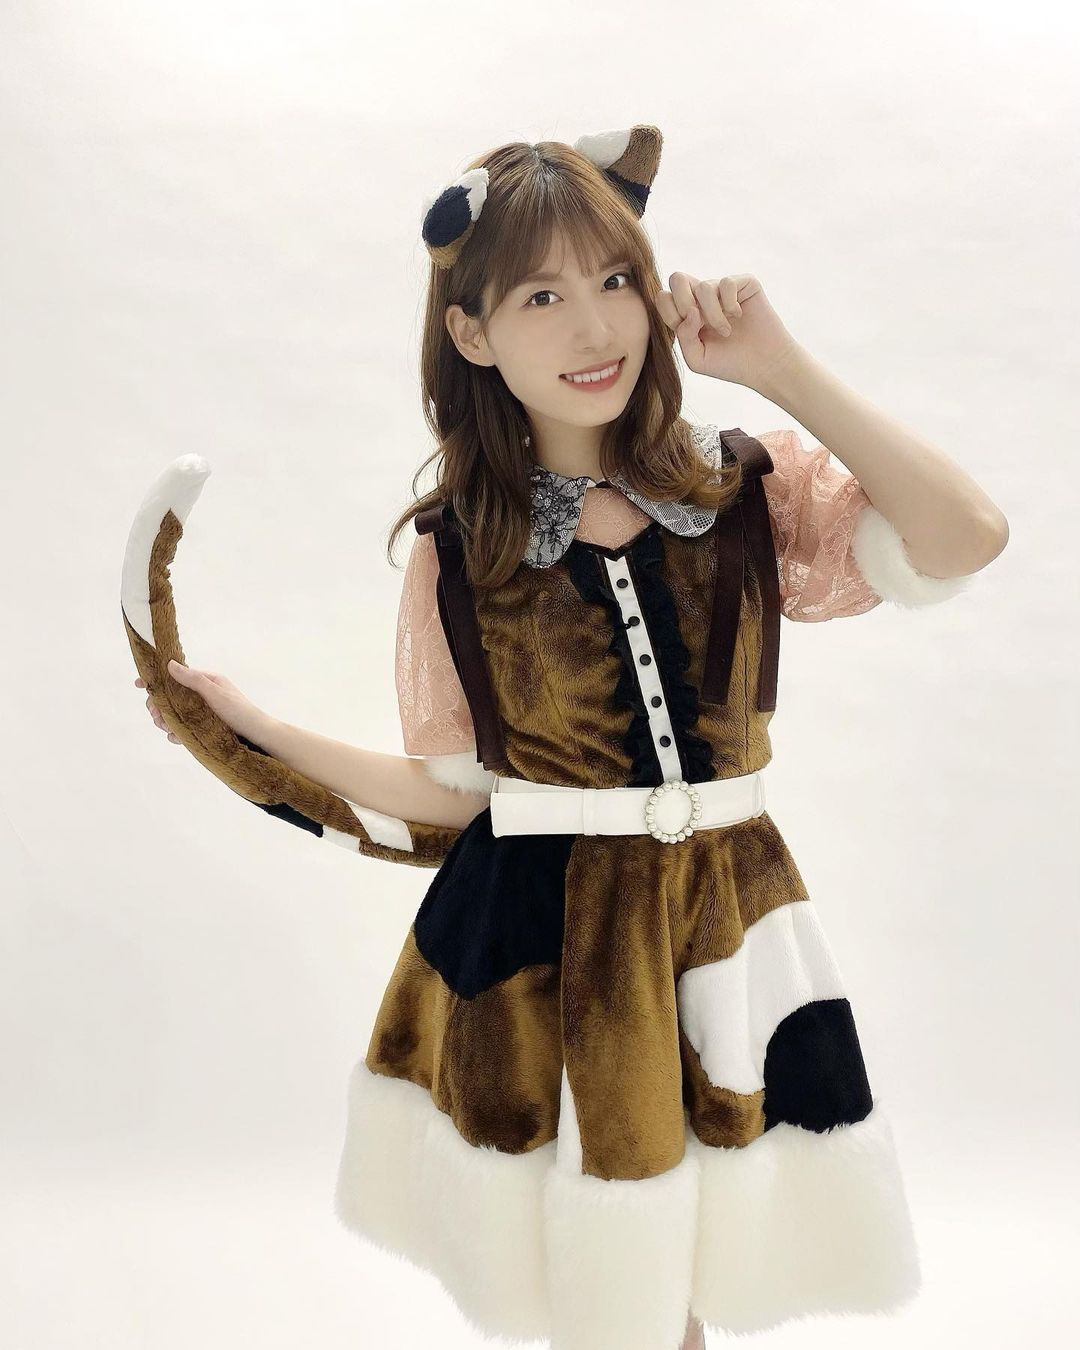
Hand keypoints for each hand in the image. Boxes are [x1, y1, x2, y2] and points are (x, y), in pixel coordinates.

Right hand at [135, 661, 270, 743]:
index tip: (140, 684)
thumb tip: (170, 664)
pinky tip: (176, 738)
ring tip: (166, 727)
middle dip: (158, 706)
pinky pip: (182, 729)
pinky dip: (176, 733)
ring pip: (173, 714)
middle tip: (156, 716)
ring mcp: (201, 713)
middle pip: (170, 697)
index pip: (176, 677)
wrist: (258, 736)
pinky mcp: (202, 729)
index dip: (156, 680)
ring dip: (165, 720)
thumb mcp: (216, 693)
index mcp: (205, 682)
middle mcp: (201, 696)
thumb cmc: (241, 711)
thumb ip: (193, 680)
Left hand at [655, 272, 802, 390]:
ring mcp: (723, 289)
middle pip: (677, 278)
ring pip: (703, 286)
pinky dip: (730, 304)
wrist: (764, 365)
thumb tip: (691, 310)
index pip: (664, 297)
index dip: (670, 313)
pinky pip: (726, 283)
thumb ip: (684, 336)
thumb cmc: (730, 364)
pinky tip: (739, 316)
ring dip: (713, 314)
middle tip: (699, 323)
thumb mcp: (697, 358)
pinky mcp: (744, 283)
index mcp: (687, 314)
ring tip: (726, 331)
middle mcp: (703, 298)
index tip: (689, 332)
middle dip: (683, 302)